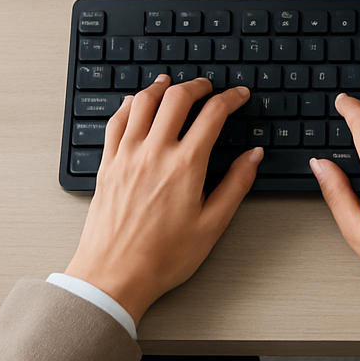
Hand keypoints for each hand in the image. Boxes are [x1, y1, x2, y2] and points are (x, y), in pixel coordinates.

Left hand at [64, 75, 261, 324]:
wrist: (113, 277)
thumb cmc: (162, 257)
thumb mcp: (212, 225)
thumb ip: (235, 184)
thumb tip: (253, 156)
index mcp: (185, 165)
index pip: (213, 114)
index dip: (231, 98)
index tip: (239, 96)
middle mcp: (154, 153)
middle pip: (177, 98)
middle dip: (197, 85)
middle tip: (209, 86)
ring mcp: (126, 156)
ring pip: (142, 103)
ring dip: (160, 87)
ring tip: (171, 82)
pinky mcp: (107, 166)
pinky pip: (115, 123)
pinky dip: (128, 106)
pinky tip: (134, 103)